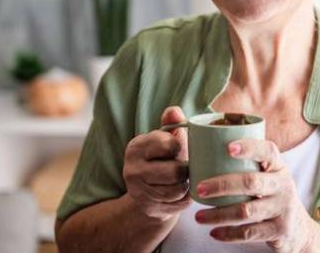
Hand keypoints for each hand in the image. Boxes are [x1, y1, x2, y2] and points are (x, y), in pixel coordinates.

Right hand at [122, 106, 190, 220]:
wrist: (147, 193)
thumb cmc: (162, 159)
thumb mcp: (164, 139)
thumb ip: (171, 124)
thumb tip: (174, 111)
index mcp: (136, 147)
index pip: (168, 145)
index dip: (179, 147)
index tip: (177, 149)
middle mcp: (132, 169)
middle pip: (175, 171)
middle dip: (186, 169)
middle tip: (185, 166)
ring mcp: (139, 191)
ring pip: (178, 189)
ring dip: (187, 184)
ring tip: (184, 179)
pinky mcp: (149, 207)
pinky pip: (178, 203)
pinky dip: (185, 197)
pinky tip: (182, 191)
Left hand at [193, 139, 314, 252]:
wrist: (298, 228)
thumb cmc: (272, 195)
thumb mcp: (269, 177)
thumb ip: (248, 167)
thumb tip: (203, 156)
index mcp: (278, 166)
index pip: (267, 151)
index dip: (249, 147)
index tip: (227, 147)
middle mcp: (284, 185)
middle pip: (251, 182)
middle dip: (222, 185)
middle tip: (199, 188)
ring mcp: (283, 208)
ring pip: (246, 211)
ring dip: (219, 214)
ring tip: (199, 217)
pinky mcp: (280, 230)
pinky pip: (250, 233)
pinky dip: (229, 234)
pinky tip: (214, 232)